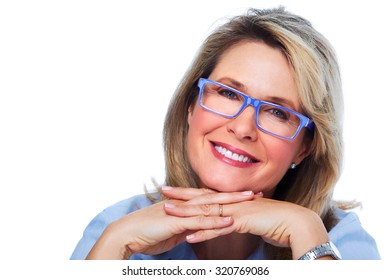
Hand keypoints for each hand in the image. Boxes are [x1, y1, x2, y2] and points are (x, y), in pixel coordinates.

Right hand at [86, 188, 253, 258]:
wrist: (126, 234)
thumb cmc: (145, 233)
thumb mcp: (169, 231)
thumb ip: (183, 228)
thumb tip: (193, 231)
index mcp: (183, 205)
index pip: (209, 198)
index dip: (226, 197)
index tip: (242, 196)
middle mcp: (184, 205)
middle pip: (214, 196)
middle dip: (235, 194)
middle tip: (254, 192)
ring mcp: (181, 212)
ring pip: (211, 205)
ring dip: (231, 202)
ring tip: (250, 200)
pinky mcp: (177, 222)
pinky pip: (200, 221)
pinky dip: (215, 220)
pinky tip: (230, 220)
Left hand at [163, 187, 329, 258]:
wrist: (295, 223)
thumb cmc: (276, 221)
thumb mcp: (253, 218)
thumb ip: (240, 217)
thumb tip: (231, 220)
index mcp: (234, 200)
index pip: (208, 194)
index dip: (190, 192)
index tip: (176, 190)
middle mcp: (233, 202)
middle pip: (203, 197)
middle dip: (181, 195)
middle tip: (163, 191)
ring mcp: (237, 211)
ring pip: (207, 211)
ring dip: (187, 213)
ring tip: (168, 212)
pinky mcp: (243, 222)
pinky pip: (219, 228)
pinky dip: (204, 232)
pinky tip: (189, 236)